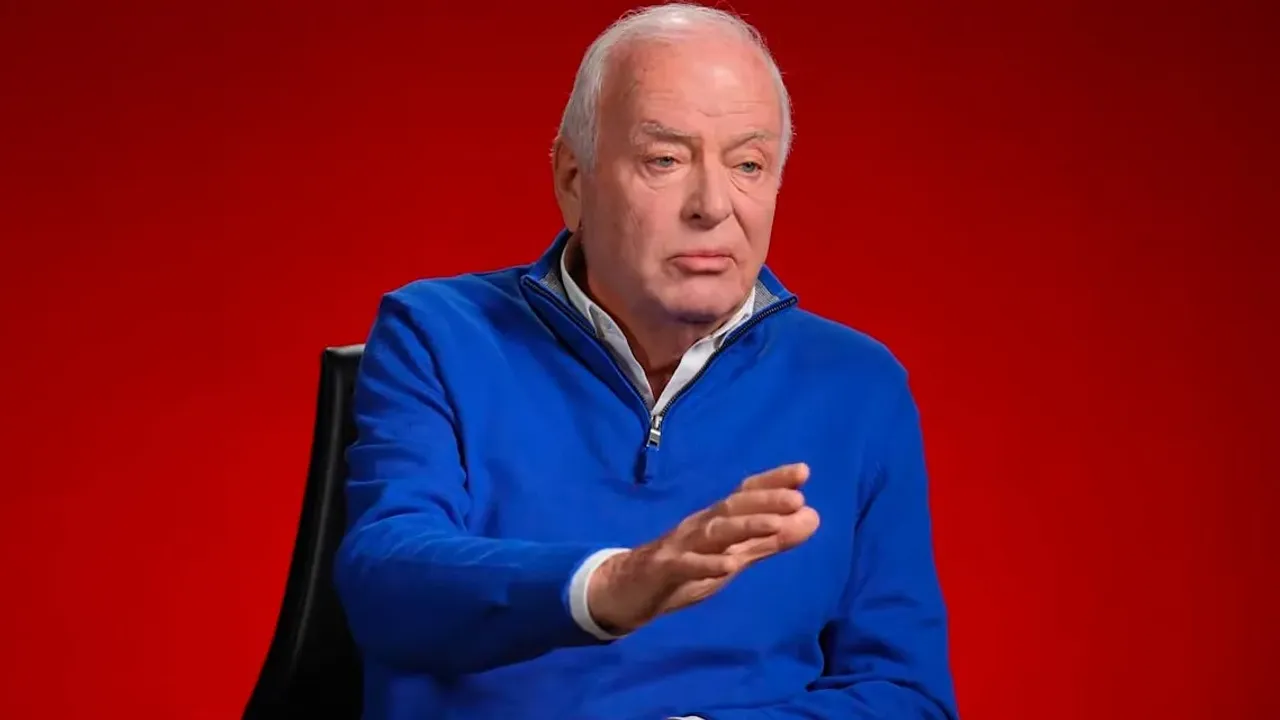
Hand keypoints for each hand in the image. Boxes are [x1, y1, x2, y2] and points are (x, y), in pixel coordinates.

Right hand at [587, 462, 819, 633]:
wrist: (624, 590)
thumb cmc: (684, 570)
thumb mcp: (732, 558)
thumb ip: (770, 540)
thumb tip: (813, 517)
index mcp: (716, 522)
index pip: (745, 496)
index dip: (771, 483)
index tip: (803, 471)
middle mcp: (699, 526)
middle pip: (732, 508)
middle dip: (764, 500)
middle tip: (797, 496)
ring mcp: (680, 546)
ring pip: (713, 533)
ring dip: (744, 526)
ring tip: (774, 525)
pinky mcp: (663, 570)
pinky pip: (686, 566)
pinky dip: (707, 565)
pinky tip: (729, 567)